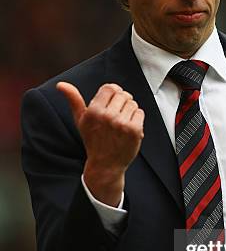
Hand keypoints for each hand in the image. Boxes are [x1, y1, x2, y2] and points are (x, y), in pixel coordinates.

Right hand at [57, 82, 144, 205]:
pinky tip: (128, 128)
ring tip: (121, 122)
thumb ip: (73, 100)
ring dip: (129, 110)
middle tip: (116, 115)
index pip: (110, 88)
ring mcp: (122, 124)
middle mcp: (108, 116)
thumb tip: (61, 85)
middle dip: (121, 102)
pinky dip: (136, 118)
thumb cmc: (93, 141)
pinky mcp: (135, 131)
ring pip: (132, 103)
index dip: (112, 93)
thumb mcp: (80, 120)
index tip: (111, 101)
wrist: (105, 165)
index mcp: (94, 111)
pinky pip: (140, 112)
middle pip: (123, 94)